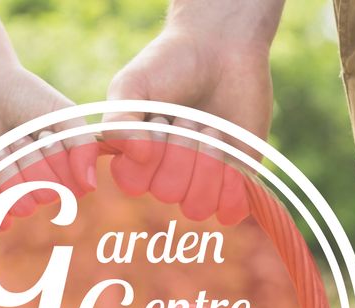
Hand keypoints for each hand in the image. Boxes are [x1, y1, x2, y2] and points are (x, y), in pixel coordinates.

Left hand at [0, 0, 95, 213]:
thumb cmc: (25, 96)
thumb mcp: (63, 114)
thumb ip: (84, 147)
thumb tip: (90, 186)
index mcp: (66, 169)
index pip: (73, 189)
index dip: (58, 160)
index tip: (45, 132)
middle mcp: (43, 186)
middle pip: (47, 196)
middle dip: (31, 161)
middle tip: (19, 135)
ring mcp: (15, 194)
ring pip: (22, 206)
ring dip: (10, 171)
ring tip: (1, 145)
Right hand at [104, 3, 280, 223]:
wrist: (222, 47)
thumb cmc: (170, 64)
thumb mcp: (132, 85)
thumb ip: (119, 122)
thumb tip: (139, 156)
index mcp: (135, 159)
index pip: (133, 184)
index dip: (150, 152)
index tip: (159, 116)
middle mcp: (165, 175)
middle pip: (167, 193)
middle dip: (182, 147)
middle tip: (189, 113)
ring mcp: (200, 181)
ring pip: (196, 206)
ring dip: (207, 163)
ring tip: (212, 127)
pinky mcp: (234, 181)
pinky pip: (229, 211)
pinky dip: (231, 189)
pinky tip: (232, 156)